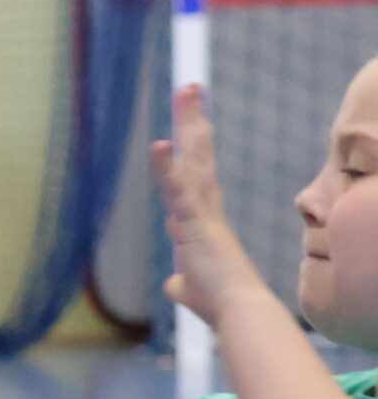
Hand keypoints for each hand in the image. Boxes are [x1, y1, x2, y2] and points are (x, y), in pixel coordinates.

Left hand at [154, 83, 274, 325]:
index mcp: (202, 218)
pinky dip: (167, 168)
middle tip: (190, 89)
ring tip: (187, 92)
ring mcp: (201, 211)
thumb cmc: (218, 301)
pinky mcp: (195, 222)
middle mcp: (205, 207)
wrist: (237, 310)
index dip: (192, 148)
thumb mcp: (189, 287)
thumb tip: (175, 283)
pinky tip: (160, 144)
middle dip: (193, 120)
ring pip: (192, 160)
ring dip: (188, 125)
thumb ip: (181, 280)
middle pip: (198, 154)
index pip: (195, 173)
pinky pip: (177, 189)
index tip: (192, 124)